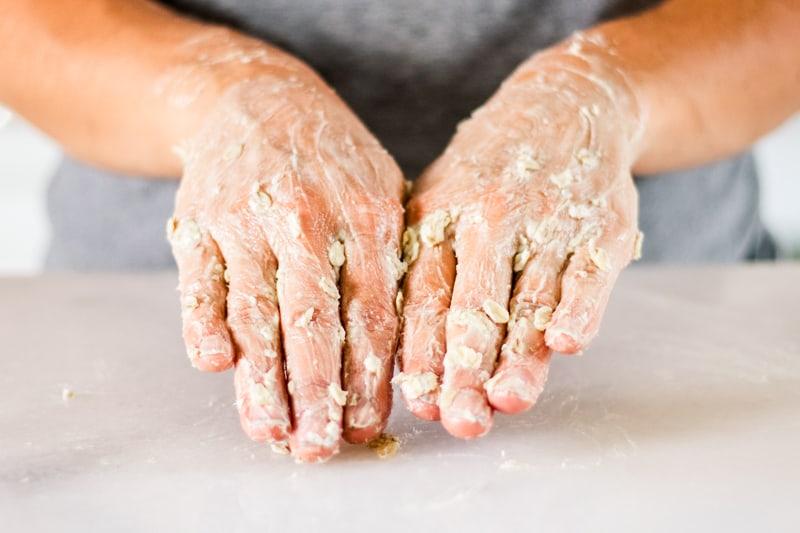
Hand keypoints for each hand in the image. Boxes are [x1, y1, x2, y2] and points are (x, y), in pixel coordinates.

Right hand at [167, 64, 404, 461]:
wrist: (261, 99)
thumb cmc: (333, 165)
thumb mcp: (381, 196)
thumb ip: (388, 269)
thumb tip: (392, 360)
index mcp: (369, 218)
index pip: (372, 314)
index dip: (369, 377)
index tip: (365, 426)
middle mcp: (310, 220)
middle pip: (315, 321)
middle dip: (319, 393)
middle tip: (318, 447)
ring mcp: (250, 218)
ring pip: (256, 311)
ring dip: (262, 378)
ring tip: (270, 429)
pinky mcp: (199, 219)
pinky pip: (200, 281)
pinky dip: (205, 324)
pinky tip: (215, 365)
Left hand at [396, 35, 643, 437]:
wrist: (565, 104)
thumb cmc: (489, 173)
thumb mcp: (439, 202)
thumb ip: (425, 272)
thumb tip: (407, 361)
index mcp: (439, 220)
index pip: (424, 298)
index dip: (421, 353)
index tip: (417, 404)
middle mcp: (487, 219)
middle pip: (472, 306)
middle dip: (464, 370)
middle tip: (459, 421)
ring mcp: (546, 220)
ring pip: (529, 298)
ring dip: (520, 353)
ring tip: (509, 400)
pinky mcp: (599, 223)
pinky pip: (588, 271)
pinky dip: (578, 305)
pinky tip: (568, 342)